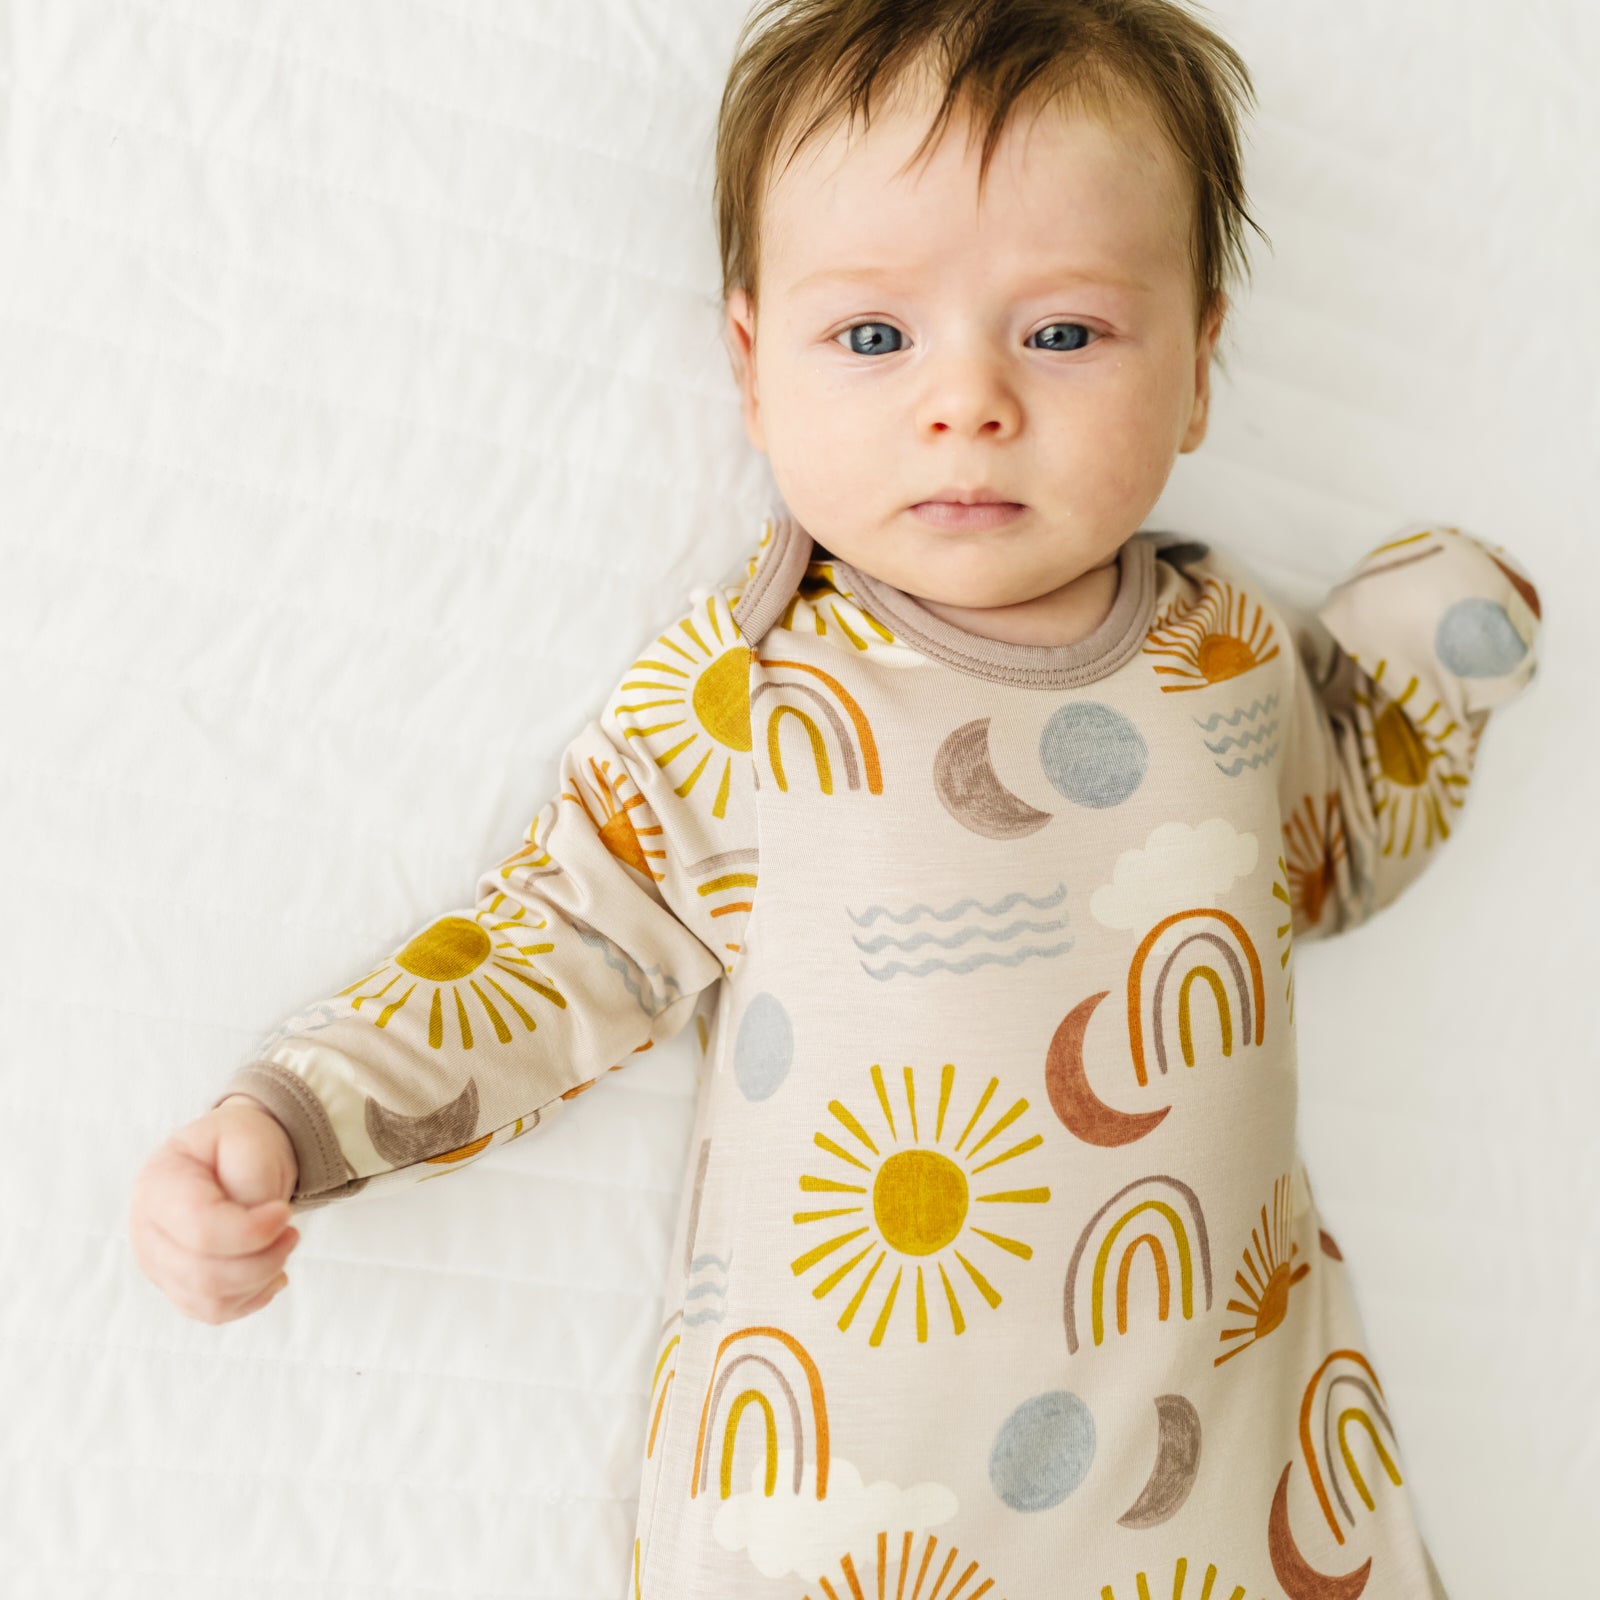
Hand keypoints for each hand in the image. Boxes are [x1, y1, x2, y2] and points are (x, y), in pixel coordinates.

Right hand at [129, 1095, 301, 1323]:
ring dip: (259, 1279)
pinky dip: (250, 1298)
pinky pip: (213, 1312)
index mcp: (159, 1184)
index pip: (198, 1226)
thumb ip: (250, 1184)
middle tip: (292, 1233)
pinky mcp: (177, 1286)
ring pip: (208, 1300)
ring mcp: (158, 1264)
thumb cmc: (241, 1145)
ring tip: (283, 1246)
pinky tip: (271, 1273)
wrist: (236, 1156)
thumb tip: (255, 1233)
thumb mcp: (250, 1141)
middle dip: (261, 1259)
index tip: (284, 1213)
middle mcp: (147, 1231)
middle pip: (201, 1273)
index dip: (249, 1231)